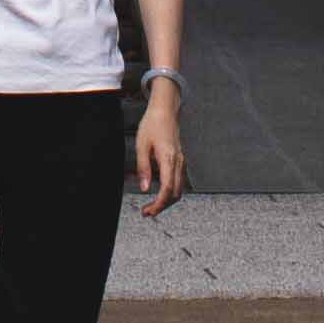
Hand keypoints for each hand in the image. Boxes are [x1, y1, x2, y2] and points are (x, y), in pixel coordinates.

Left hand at [129, 85, 187, 217]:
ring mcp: (181, 161)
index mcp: (169, 159)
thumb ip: (143, 167)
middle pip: (175, 194)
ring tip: (152, 205)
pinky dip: (170, 192)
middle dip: (162, 206)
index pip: (167, 189)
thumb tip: (145, 188)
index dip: (158, 204)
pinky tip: (159, 193)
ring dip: (167, 201)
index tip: (148, 211)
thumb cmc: (153, 124)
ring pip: (179, 189)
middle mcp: (178, 162)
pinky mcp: (180, 160)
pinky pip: (179, 181)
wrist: (165, 110)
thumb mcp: (142, 145)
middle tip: (147, 212)